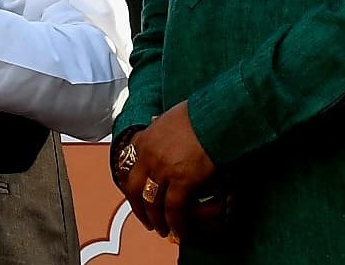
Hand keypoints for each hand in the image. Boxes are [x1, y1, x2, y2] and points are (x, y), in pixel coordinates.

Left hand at [115, 104, 222, 238]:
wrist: (216, 114)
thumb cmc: (199, 113)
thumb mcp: (169, 118)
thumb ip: (161, 130)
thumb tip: (161, 132)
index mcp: (145, 139)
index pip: (128, 168)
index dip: (131, 187)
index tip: (136, 196)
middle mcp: (149, 156)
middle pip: (135, 190)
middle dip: (138, 209)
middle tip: (146, 220)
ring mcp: (164, 169)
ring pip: (152, 203)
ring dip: (156, 220)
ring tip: (162, 230)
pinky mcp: (182, 180)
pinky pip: (173, 208)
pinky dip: (175, 223)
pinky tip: (179, 230)